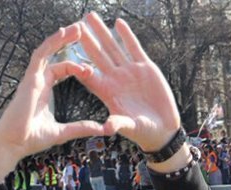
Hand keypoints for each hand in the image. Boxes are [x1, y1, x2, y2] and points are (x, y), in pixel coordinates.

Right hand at [0, 24, 111, 180]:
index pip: (61, 70)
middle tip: (83, 33)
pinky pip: (41, 56)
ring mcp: (33, 79)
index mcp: (45, 91)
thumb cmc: (33, 139)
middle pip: (55, 56)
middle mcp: (39, 81)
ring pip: (48, 51)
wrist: (14, 144)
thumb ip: (82, 128)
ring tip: (77, 28)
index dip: (75, 66)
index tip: (90, 68)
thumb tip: (104, 129)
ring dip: (61, 38)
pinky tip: (63, 34)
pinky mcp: (30, 79)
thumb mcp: (64, 132)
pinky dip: (52, 44)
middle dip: (68, 44)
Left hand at [76, 13, 180, 152]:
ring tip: (91, 16)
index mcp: (107, 91)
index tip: (68, 51)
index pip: (89, 73)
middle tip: (75, 23)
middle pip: (98, 54)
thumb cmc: (143, 132)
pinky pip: (134, 48)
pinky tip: (118, 23)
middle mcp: (116, 78)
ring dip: (103, 32)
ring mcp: (130, 71)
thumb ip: (119, 123)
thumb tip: (107, 127)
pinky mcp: (146, 68)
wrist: (162, 129)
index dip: (78, 61)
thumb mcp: (130, 128)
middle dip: (87, 39)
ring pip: (113, 47)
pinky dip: (127, 36)